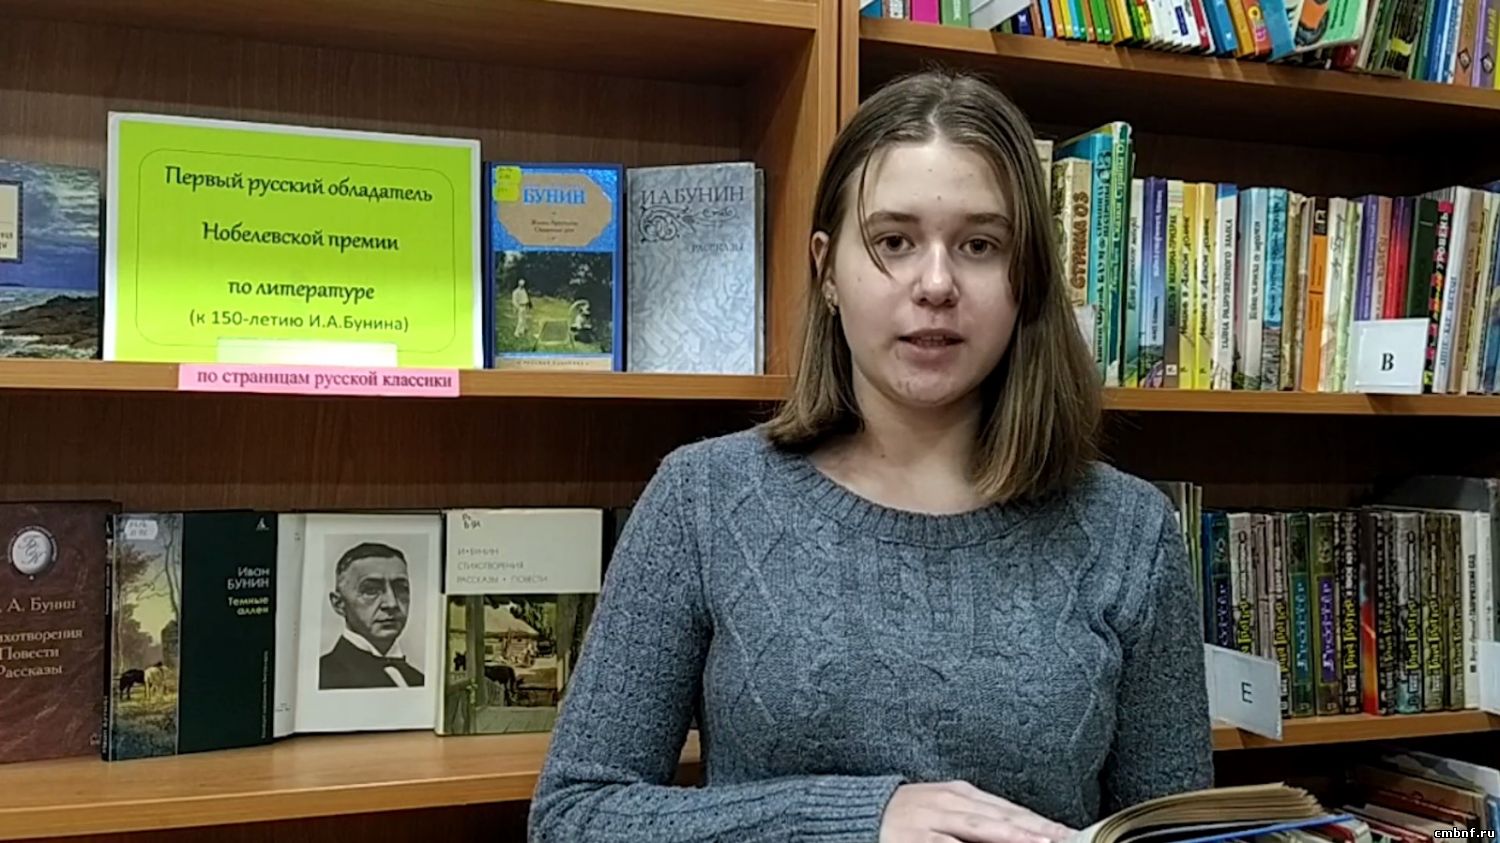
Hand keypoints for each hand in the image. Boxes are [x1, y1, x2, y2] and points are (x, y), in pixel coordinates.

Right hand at [879, 781, 1076, 842]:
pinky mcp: (915, 840)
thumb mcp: (944, 808)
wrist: (858, 813)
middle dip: (1037, 830)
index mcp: (960, 794)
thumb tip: (1021, 831)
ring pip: (980, 830)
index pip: (1011, 810)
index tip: (1071, 835)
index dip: (1042, 823)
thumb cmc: (907, 816)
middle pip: (1002, 818)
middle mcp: (949, 803)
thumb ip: (979, 819)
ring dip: (1013, 836)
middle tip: (1066, 839)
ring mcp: (932, 822)